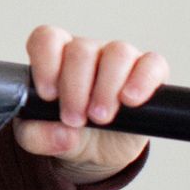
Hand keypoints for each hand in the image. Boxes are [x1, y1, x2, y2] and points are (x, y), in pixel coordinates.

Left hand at [15, 25, 169, 183]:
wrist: (95, 151)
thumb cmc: (64, 131)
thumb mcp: (38, 138)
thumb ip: (36, 136)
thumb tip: (63, 135)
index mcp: (55, 57)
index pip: (47, 38)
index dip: (46, 63)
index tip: (48, 95)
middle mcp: (87, 52)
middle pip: (81, 50)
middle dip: (75, 89)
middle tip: (74, 119)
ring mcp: (119, 60)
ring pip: (117, 53)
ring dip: (106, 88)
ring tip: (99, 118)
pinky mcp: (148, 74)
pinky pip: (152, 64)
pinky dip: (142, 80)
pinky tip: (130, 100)